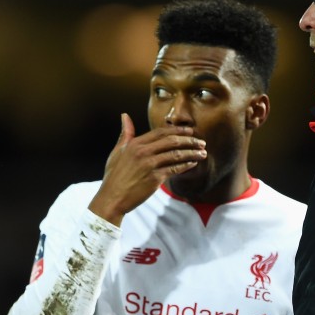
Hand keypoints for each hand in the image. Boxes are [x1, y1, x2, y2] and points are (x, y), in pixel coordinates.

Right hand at [88, 113, 206, 225]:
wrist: (112, 198)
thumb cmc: (114, 176)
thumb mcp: (117, 151)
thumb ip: (125, 133)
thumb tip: (125, 115)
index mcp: (135, 144)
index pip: (161, 132)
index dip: (178, 130)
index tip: (189, 130)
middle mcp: (143, 152)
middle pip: (172, 141)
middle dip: (189, 140)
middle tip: (201, 141)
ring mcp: (150, 165)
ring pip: (177, 154)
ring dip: (192, 153)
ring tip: (203, 153)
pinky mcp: (155, 178)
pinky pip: (175, 169)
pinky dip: (186, 165)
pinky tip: (193, 163)